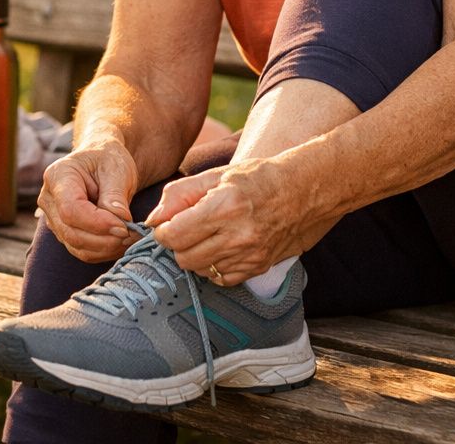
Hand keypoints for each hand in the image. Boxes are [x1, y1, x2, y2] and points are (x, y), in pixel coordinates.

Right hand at [37, 142, 140, 262]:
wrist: (101, 161)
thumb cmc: (107, 159)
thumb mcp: (116, 168)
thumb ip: (115, 195)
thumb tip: (120, 222)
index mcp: (57, 176)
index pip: (71, 210)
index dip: (98, 223)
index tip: (125, 227)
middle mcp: (49, 200)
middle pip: (71, 232)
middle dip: (105, 239)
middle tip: (133, 235)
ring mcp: (53, 219)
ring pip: (77, 246)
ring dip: (106, 248)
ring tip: (131, 237)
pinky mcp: (64, 232)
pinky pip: (82, 251)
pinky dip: (104, 251)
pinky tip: (121, 242)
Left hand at [147, 158, 337, 285]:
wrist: (302, 192)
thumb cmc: (257, 178)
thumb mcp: (216, 175)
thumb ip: (179, 195)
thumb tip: (153, 220)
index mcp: (225, 206)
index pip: (174, 235)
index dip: (162, 231)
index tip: (166, 224)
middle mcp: (239, 235)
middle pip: (184, 257)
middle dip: (177, 244)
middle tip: (185, 228)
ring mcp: (250, 255)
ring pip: (200, 270)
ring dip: (195, 255)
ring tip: (208, 234)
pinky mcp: (258, 268)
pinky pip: (220, 278)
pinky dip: (214, 265)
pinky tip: (222, 246)